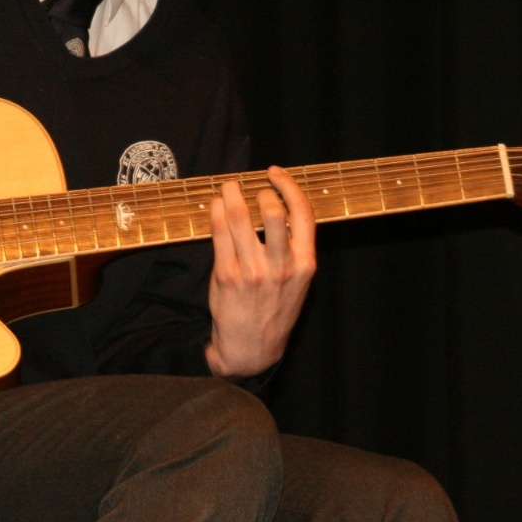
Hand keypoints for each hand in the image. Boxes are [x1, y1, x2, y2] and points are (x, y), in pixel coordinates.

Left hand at [205, 166, 316, 379]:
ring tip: (227, 189)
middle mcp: (281, 266)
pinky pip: (219, 233)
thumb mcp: (298, 282)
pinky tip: (216, 206)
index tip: (275, 173)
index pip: (303, 213)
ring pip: (239, 217)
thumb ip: (293, 249)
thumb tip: (278, 207)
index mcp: (305, 264)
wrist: (253, 348)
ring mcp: (253, 271)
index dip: (288, 186)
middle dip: (257, 190)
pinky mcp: (227, 276)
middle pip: (271, 211)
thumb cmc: (275, 310)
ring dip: (231, 195)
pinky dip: (216, 212)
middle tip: (247, 187)